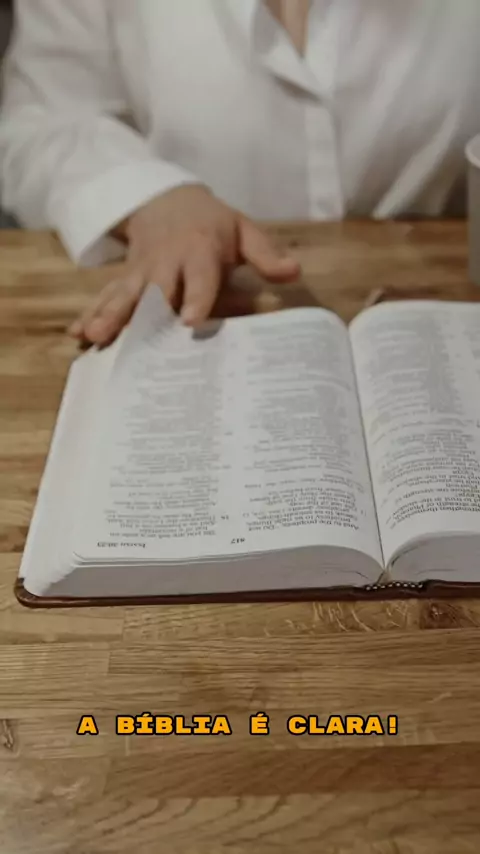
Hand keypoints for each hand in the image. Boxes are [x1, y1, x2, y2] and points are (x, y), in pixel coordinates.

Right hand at [69, 185, 299, 345]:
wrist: (167, 200)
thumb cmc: (212, 224)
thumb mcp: (243, 230)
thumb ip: (265, 254)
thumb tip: (294, 272)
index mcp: (199, 251)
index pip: (199, 279)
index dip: (195, 299)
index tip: (190, 322)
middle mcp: (167, 264)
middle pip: (154, 291)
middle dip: (141, 314)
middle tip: (129, 339)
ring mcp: (142, 274)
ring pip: (124, 296)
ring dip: (109, 316)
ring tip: (94, 337)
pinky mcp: (127, 281)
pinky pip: (108, 297)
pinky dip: (92, 314)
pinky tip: (78, 335)